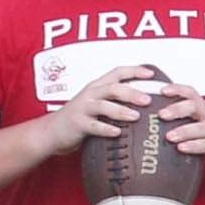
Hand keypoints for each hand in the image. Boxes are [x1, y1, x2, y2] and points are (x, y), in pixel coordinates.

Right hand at [39, 64, 159, 154]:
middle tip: (148, 100)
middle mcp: (91, 94)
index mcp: (98, 87)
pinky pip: (93, 126)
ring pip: (103, 106)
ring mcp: (83, 108)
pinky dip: (106, 129)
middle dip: (131, 93)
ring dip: (120, 110)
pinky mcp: (77, 124)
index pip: (117, 72)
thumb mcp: (99, 103)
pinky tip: (117, 133)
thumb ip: (118, 101)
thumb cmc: (81, 117)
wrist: (52, 131)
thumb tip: (150, 103)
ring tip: (136, 116)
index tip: (151, 74)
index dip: (134, 71)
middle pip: (112, 88)